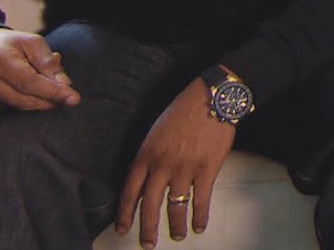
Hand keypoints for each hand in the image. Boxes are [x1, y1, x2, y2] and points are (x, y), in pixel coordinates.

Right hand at [0, 28, 78, 111]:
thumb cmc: (12, 44)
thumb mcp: (33, 44)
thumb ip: (48, 63)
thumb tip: (65, 84)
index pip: (30, 82)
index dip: (53, 92)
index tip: (74, 99)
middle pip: (24, 100)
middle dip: (50, 101)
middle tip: (68, 96)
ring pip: (18, 106)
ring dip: (39, 101)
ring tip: (45, 82)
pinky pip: (10, 109)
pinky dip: (26, 101)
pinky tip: (30, 88)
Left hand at [115, 78, 235, 246]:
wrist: (211, 98)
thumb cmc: (183, 110)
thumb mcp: (156, 131)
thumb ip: (149, 155)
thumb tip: (147, 177)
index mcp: (146, 155)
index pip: (130, 191)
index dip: (125, 213)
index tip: (123, 229)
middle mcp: (162, 165)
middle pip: (150, 204)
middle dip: (147, 228)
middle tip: (147, 244)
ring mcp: (185, 168)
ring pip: (175, 205)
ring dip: (175, 225)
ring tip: (176, 236)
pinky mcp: (207, 169)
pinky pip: (201, 199)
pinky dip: (200, 215)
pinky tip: (199, 225)